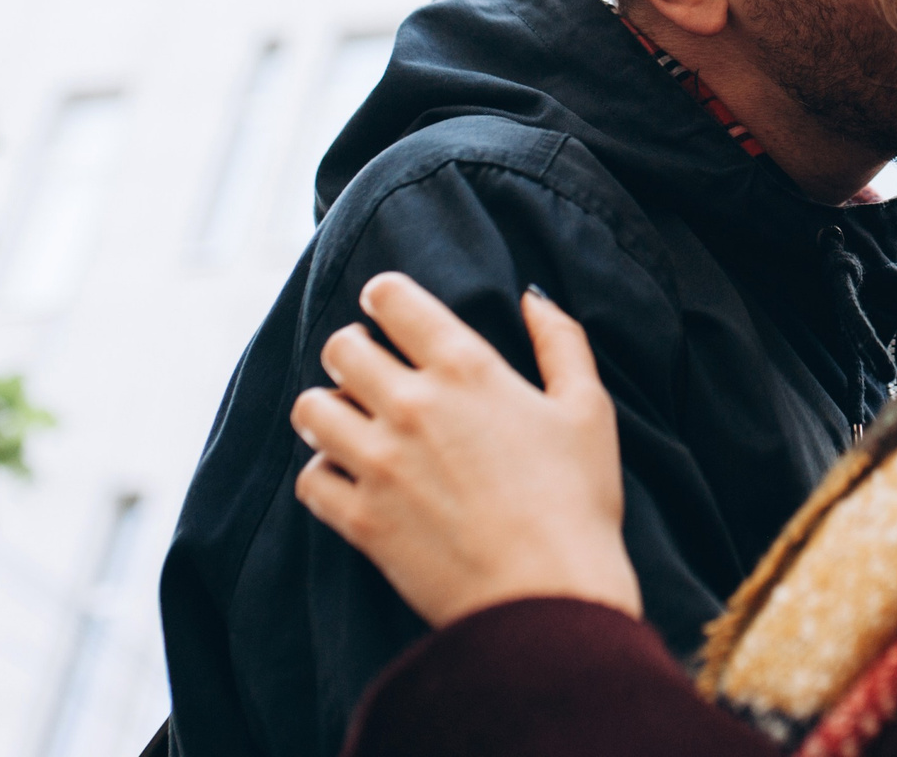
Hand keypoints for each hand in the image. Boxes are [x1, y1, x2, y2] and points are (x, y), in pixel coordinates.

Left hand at [291, 274, 640, 628]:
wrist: (549, 598)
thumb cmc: (578, 502)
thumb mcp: (587, 409)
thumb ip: (560, 341)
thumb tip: (531, 297)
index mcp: (466, 367)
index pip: (391, 298)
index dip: (385, 297)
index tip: (390, 310)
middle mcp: (412, 405)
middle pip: (339, 348)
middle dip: (354, 351)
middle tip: (374, 371)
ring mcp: (379, 463)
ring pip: (310, 409)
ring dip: (329, 410)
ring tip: (354, 423)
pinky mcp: (361, 520)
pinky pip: (309, 480)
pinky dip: (325, 475)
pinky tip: (352, 479)